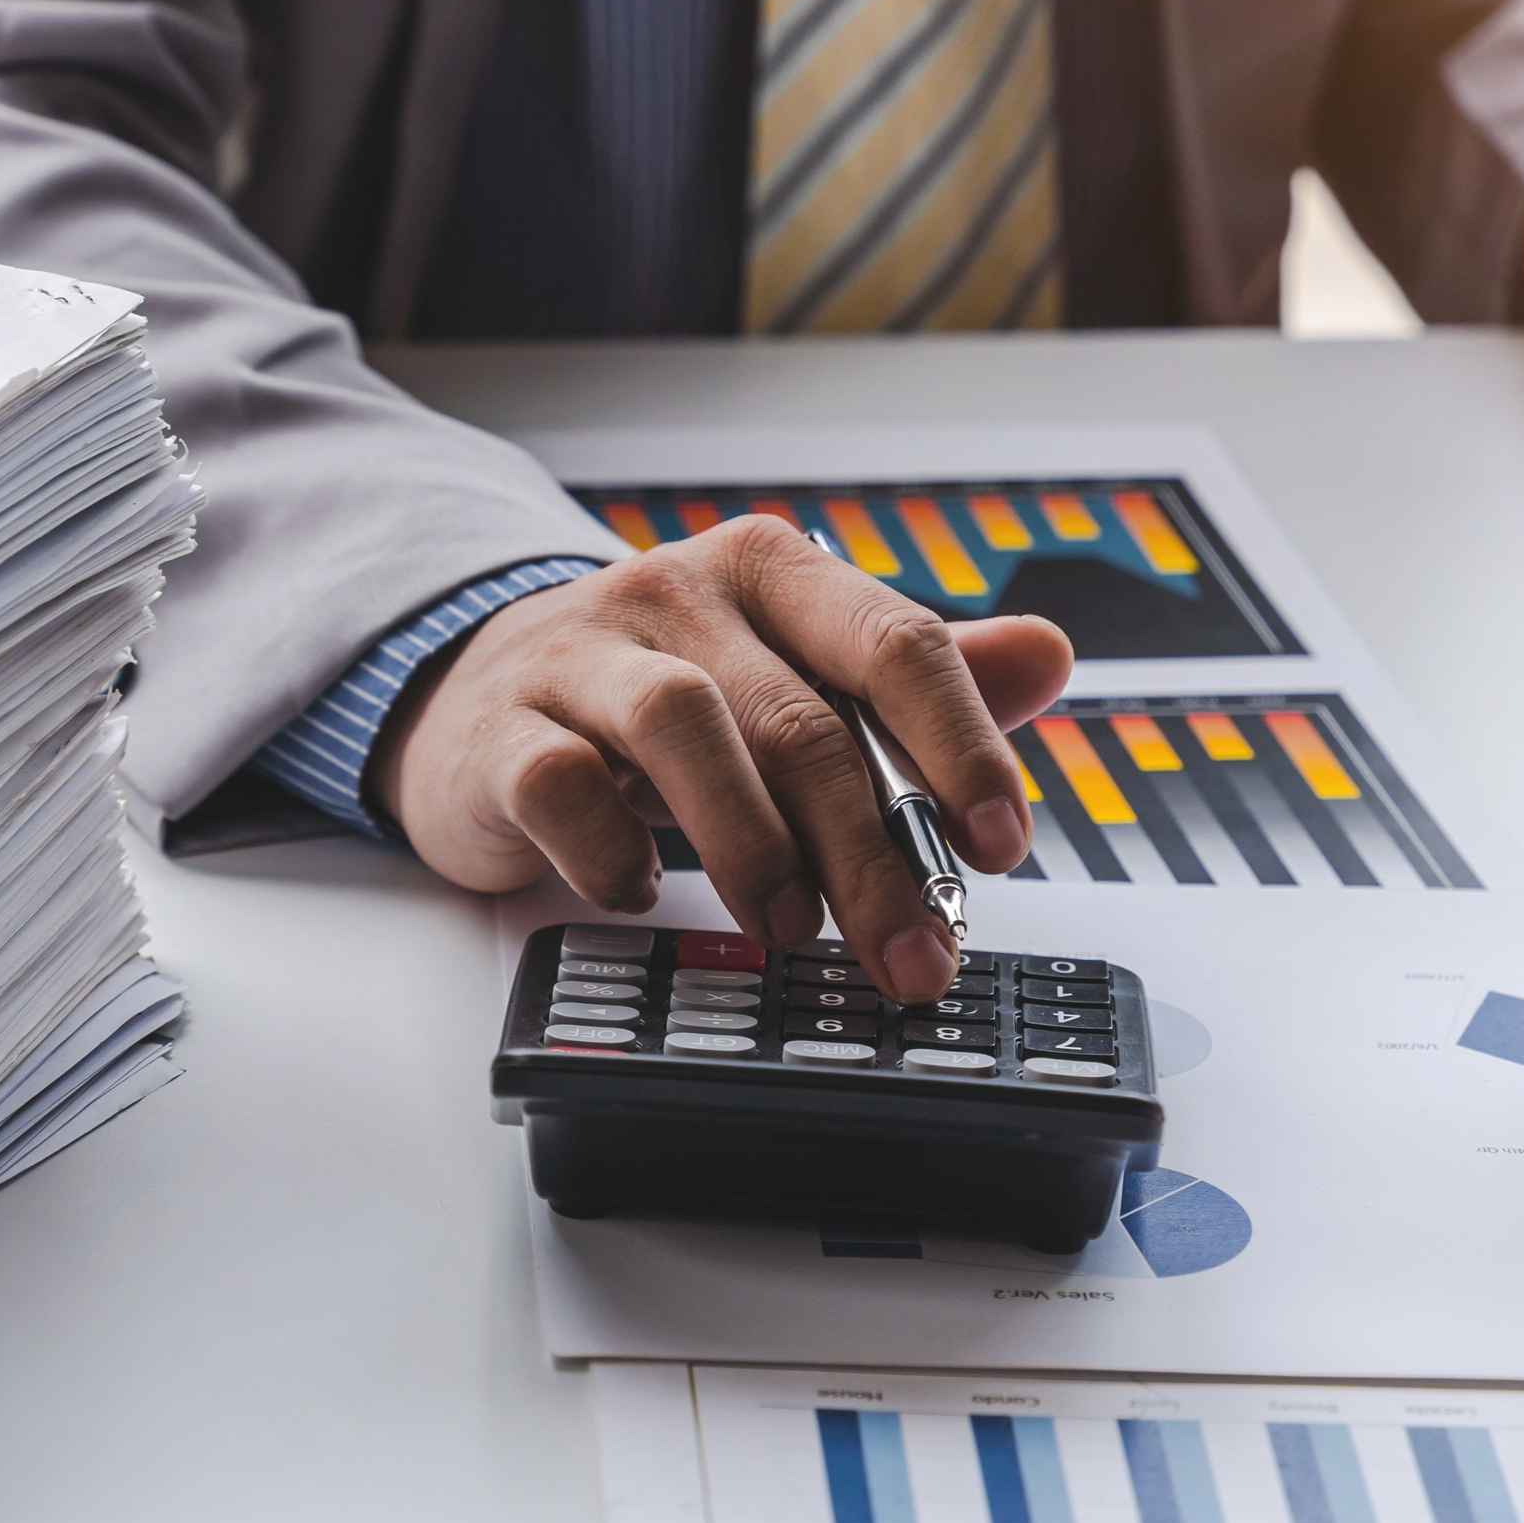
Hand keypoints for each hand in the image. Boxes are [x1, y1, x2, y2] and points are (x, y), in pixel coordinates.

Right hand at [374, 519, 1070, 1000]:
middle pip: (799, 717)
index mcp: (771, 573)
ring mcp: (580, 652)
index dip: (960, 746)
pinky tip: (642, 895)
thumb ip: (911, 676)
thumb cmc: (656, 694)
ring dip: (752, 844)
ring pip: (682, 726)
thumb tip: (1049, 657)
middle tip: (910, 950)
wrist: (474, 696)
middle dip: (870, 852)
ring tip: (789, 926)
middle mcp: (677, 591)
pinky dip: (613, 852)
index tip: (998, 846)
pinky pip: (563, 785)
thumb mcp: (786, 674)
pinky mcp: (501, 729)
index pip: (893, 640)